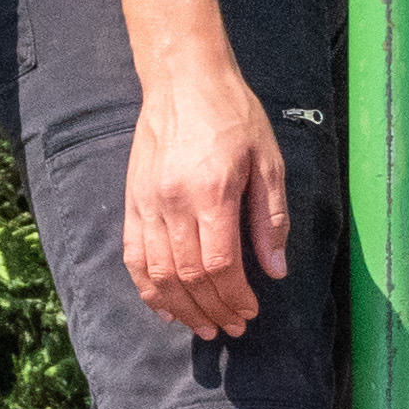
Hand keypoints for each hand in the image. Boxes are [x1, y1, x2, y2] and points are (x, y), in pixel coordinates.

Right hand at [122, 55, 290, 341]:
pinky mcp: (132, 201)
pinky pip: (133, 256)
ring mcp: (147, 203)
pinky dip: (147, 288)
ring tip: (203, 328)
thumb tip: (276, 270)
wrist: (183, 80)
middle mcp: (174, 203)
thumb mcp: (268, 162)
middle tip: (232, 329)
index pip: (220, 265)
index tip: (251, 312)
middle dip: (212, 310)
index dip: (235, 297)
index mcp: (212, 193)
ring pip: (158, 274)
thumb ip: (270, 219)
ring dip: (182, 308)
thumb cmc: (233, 116)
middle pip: (189, 276)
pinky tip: (165, 307)